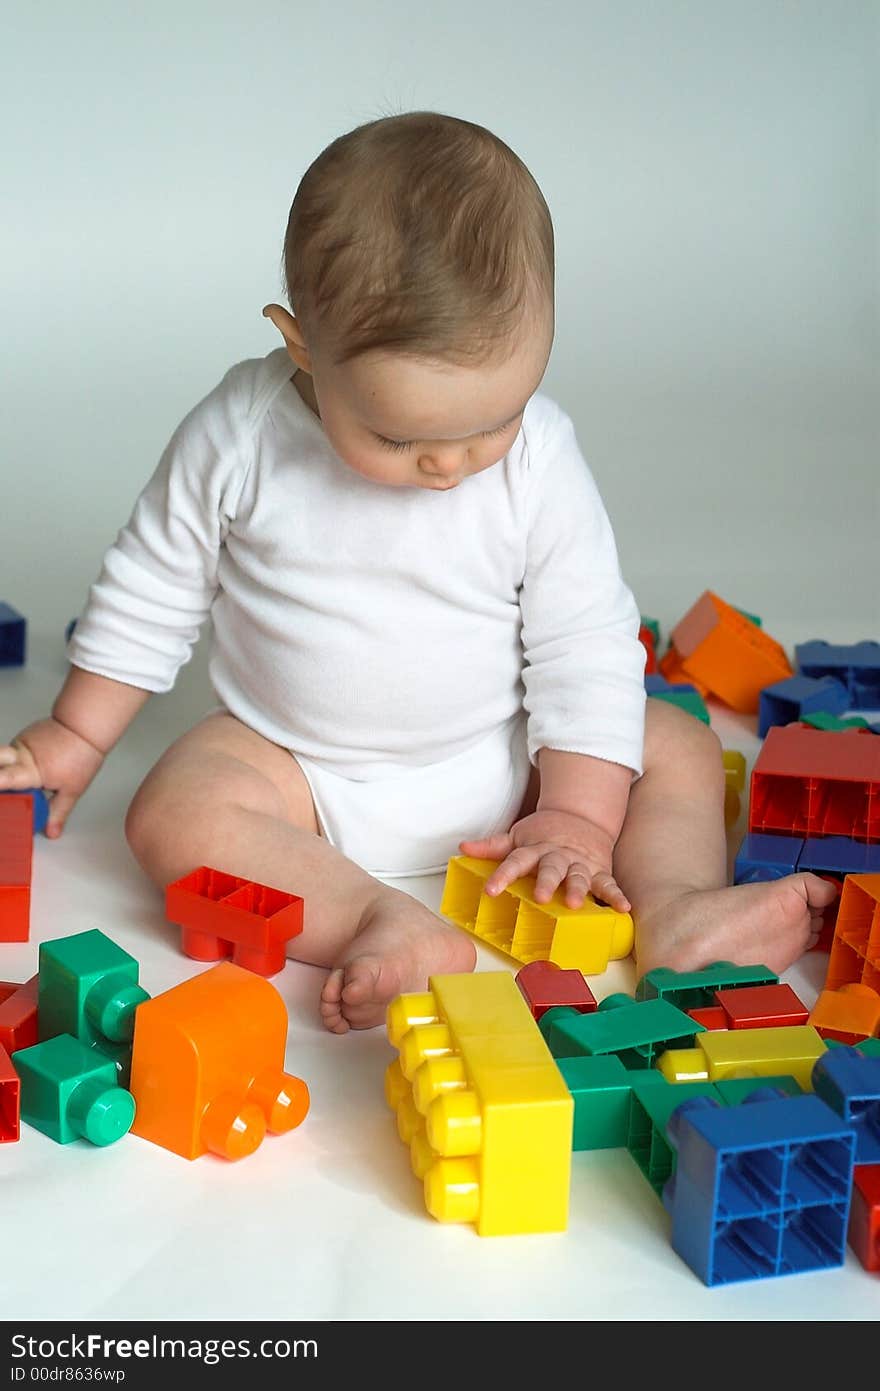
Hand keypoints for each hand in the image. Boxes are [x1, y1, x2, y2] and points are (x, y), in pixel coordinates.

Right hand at [0, 718, 105, 836]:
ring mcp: (18, 745)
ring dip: (1, 771)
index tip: (1, 797)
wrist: (84, 726)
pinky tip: (14, 772)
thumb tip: (51, 832)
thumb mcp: (72, 789)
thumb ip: (58, 812)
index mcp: (30, 771)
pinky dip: (7, 764)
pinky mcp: (20, 739)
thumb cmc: (80, 754)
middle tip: (3, 786)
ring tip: (8, 784)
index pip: (4, 780)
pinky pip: (8, 754)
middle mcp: (19, 757)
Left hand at [460, 808, 630, 911]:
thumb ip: (492, 846)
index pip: (515, 861)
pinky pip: (609, 884)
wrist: (581, 817)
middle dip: (546, 882)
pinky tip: (623, 908)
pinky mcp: (599, 871)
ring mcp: (580, 864)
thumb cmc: (544, 833)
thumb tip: (463, 848)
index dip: (502, 875)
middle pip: (550, 868)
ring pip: (578, 876)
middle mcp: (557, 856)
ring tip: (575, 904)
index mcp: (535, 849)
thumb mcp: (517, 836)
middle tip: (540, 896)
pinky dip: (617, 895)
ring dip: (578, 889)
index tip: (490, 890)